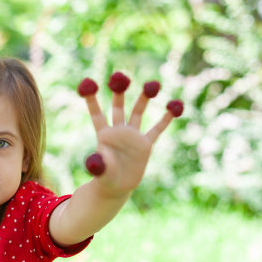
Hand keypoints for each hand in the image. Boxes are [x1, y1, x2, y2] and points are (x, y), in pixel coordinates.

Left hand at [77, 73, 182, 196]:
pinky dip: (165, 118)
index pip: (97, 114)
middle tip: (120, 75)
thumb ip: (99, 165)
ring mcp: (132, 136)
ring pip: (138, 112)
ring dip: (143, 99)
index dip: (92, 100)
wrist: (117, 187)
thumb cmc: (104, 179)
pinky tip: (173, 106)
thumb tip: (95, 161)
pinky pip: (157, 129)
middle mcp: (118, 131)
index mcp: (104, 135)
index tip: (88, 83)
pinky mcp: (145, 144)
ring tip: (152, 84)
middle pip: (118, 107)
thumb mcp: (101, 172)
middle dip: (119, 92)